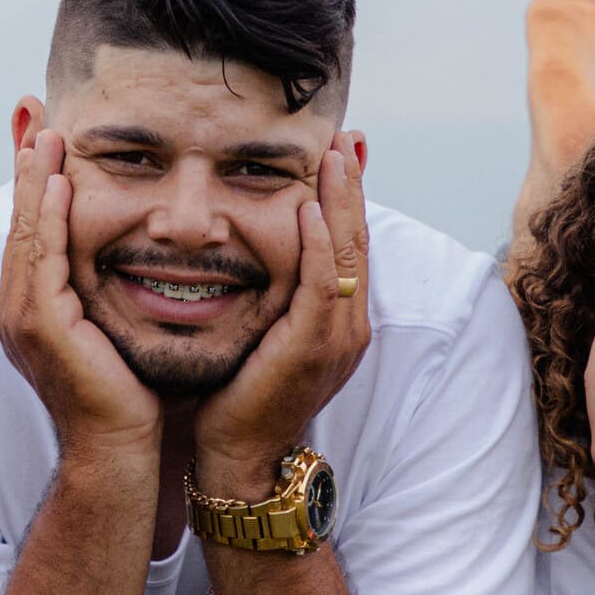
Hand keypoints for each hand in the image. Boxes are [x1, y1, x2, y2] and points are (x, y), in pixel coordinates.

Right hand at [0, 127, 159, 457]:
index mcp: (29, 310)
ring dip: (36, 180)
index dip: (35, 184)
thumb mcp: (112, 330)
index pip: (32, 232)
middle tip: (35, 115)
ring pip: (28, 232)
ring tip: (47, 134)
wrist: (117, 451)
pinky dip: (50, 217)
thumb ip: (106, 291)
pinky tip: (61, 184)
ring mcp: (22, 318)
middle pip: (21, 222)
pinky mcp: (41, 324)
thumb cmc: (125, 398)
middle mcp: (15, 309)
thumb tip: (131, 256)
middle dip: (27, 167)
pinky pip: (43, 258)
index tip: (44, 138)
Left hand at [191, 132, 371, 497]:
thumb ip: (271, 293)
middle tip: (346, 136)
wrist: (238, 458)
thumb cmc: (240, 396)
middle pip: (357, 240)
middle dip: (352, 186)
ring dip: (341, 201)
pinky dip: (318, 245)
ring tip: (335, 155)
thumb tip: (255, 248)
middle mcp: (348, 326)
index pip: (348, 246)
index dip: (347, 198)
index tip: (341, 151)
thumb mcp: (263, 333)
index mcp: (338, 321)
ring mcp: (336, 338)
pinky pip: (322, 285)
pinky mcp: (312, 349)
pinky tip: (309, 210)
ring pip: (346, 255)